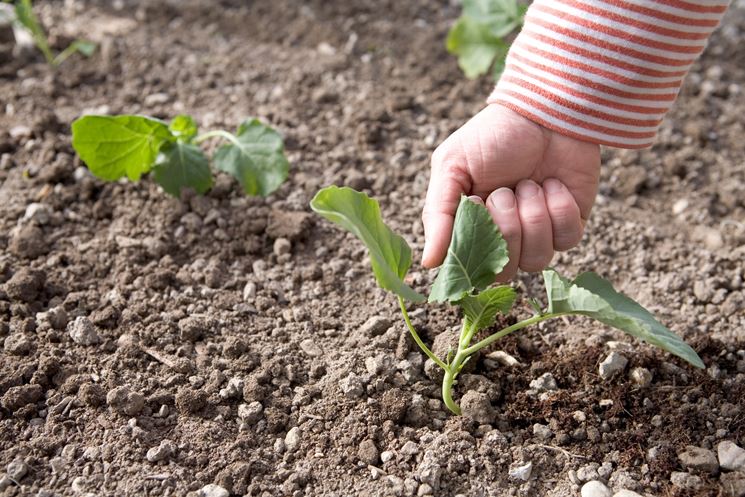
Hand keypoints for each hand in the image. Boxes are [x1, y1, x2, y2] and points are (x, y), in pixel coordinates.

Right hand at [422, 104, 600, 280]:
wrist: (544, 109)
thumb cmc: (493, 135)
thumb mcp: (452, 167)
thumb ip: (438, 215)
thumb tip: (428, 263)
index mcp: (471, 227)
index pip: (469, 266)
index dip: (474, 245)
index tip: (477, 206)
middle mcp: (504, 236)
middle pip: (504, 269)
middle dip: (506, 227)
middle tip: (505, 191)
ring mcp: (538, 233)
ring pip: (536, 260)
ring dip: (532, 216)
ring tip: (530, 184)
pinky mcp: (570, 224)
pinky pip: (566, 240)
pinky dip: (559, 209)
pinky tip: (553, 184)